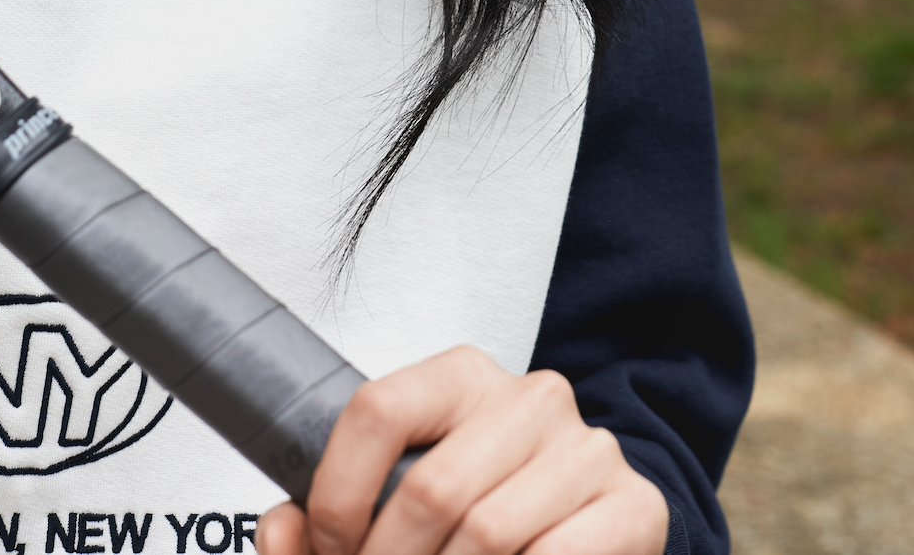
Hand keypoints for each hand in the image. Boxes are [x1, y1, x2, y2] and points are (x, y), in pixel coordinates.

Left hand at [256, 347, 668, 554]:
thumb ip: (325, 519)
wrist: (589, 528)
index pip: (377, 409)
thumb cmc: (480, 513)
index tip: (329, 549)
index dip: (337, 494)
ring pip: (487, 533)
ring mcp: (587, 448)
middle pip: (431, 488)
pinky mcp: (633, 505)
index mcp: (461, 376)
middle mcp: (530, 396)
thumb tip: (279, 527)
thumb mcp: (398, 501)